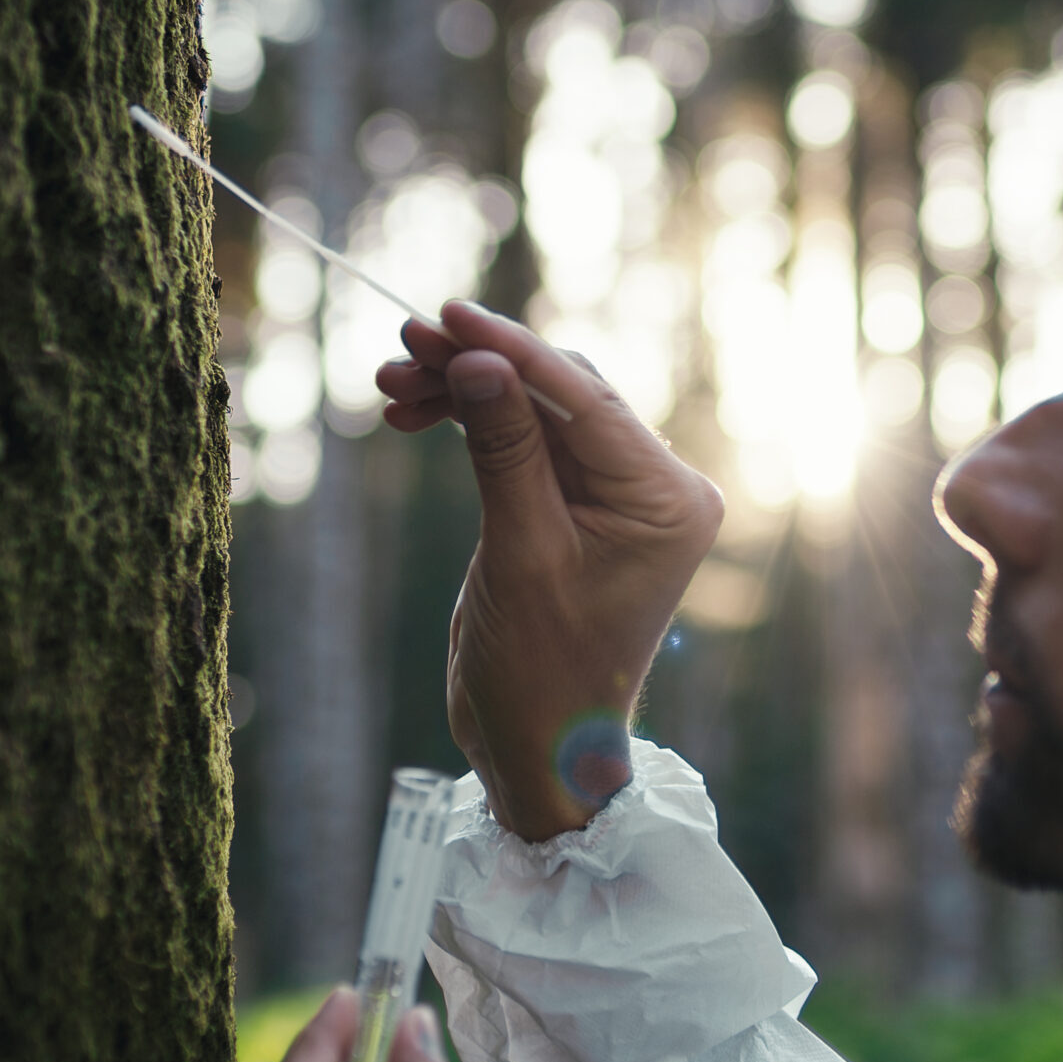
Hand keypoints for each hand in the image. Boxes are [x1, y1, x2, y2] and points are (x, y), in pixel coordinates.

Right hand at [374, 301, 721, 840]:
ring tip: (393, 382)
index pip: (586, 400)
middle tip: (404, 346)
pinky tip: (413, 414)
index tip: (449, 314)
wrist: (539, 747)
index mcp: (669, 500)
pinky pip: (523, 443)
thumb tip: (478, 360)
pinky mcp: (576, 506)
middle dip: (479, 366)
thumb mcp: (521, 553)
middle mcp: (655, 488)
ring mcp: (617, 496)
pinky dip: (470, 425)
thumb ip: (504, 450)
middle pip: (562, 394)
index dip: (514, 350)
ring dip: (463, 392)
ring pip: (534, 411)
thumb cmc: (542, 670)